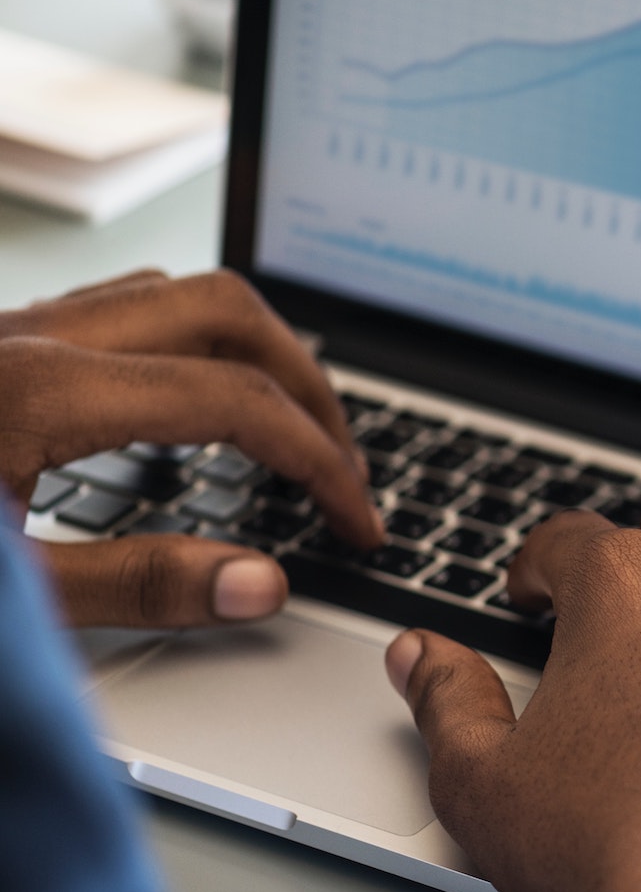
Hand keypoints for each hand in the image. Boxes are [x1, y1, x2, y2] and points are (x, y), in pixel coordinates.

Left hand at [0, 269, 382, 627]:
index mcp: (39, 389)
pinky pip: (120, 313)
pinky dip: (189, 351)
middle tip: (341, 467)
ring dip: (253, 355)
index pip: (235, 400)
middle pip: (227, 312)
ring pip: (174, 295)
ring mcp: (9, 329)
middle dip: (308, 388)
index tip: (354, 520)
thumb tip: (261, 582)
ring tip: (287, 431)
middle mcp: (30, 336)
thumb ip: (133, 586)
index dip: (318, 463)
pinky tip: (190, 415)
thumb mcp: (7, 596)